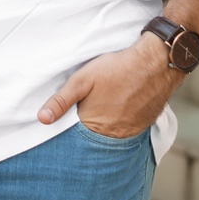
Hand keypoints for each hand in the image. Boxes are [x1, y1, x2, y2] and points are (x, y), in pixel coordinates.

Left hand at [37, 32, 183, 138]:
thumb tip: (43, 119)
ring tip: (106, 104)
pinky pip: (127, 130)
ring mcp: (131, 132)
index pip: (76, 135)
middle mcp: (114, 135)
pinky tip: (120, 106)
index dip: (71, 124)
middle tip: (91, 105)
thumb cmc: (116, 69)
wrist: (156, 63)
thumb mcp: (82, 80)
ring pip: (111, 133)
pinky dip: (121, 121)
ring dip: (106, 123)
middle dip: (87, 125)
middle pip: (94, 136)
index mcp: (94, 126)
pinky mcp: (144, 126)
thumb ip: (61, 101)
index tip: (70, 115)